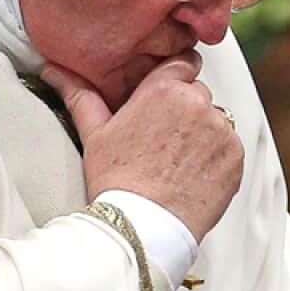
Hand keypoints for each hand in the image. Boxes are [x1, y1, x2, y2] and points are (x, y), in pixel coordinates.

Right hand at [40, 51, 243, 240]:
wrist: (143, 226)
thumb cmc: (117, 181)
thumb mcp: (94, 134)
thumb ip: (80, 95)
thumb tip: (54, 71)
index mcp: (164, 89)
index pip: (182, 63)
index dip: (175, 79)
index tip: (167, 98)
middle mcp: (198, 103)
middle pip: (198, 94)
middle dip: (185, 110)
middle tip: (163, 139)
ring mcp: (221, 130)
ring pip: (215, 120)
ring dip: (203, 133)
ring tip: (176, 161)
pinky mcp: (235, 156)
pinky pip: (229, 147)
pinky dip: (216, 158)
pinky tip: (192, 174)